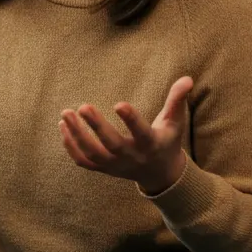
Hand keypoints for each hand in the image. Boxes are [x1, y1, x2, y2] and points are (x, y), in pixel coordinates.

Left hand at [60, 76, 192, 193]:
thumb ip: (178, 100)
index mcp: (150, 144)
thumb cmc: (166, 140)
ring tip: (66, 113)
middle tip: (83, 106)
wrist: (160, 174)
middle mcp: (131, 157)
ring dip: (77, 135)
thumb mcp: (175, 122)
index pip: (141, 133)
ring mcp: (115, 166)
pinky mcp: (104, 169)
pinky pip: (83, 161)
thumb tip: (187, 78)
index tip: (119, 104)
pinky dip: (71, 147)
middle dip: (96, 126)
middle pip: (111, 145)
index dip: (131, 120)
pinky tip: (64, 126)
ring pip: (92, 154)